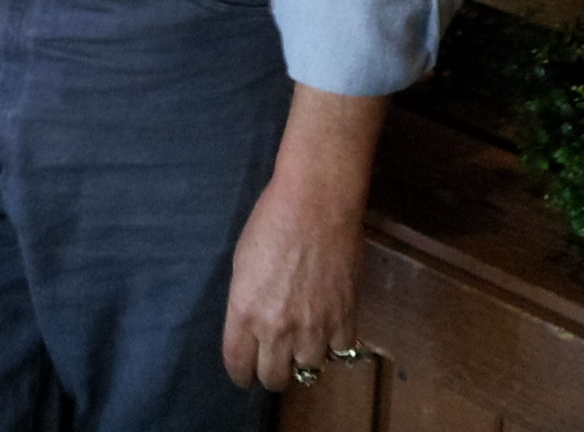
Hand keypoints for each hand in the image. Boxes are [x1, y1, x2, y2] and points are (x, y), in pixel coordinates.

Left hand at [222, 180, 363, 390]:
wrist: (316, 203)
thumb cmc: (271, 222)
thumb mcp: (242, 265)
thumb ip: (246, 305)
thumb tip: (253, 329)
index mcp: (244, 313)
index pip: (238, 367)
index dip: (241, 373)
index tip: (245, 371)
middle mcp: (277, 329)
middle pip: (273, 379)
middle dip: (271, 372)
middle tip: (275, 358)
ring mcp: (314, 328)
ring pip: (308, 371)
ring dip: (304, 358)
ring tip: (305, 339)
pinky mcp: (345, 319)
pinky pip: (339, 352)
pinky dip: (334, 344)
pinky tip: (329, 327)